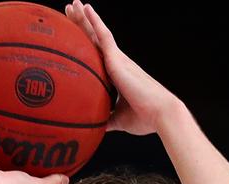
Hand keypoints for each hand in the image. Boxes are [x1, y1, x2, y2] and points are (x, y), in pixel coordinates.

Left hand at [65, 0, 177, 134]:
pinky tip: (86, 8)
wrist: (160, 115)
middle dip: (81, 25)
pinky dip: (94, 21)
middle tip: (68, 11)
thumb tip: (93, 126)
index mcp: (116, 76)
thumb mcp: (118, 119)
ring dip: (84, 18)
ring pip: (96, 33)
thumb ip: (105, 119)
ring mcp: (117, 60)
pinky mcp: (118, 60)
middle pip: (93, 40)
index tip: (72, 34)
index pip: (96, 56)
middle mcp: (116, 63)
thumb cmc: (144, 118)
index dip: (85, 43)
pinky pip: (104, 36)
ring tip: (72, 4)